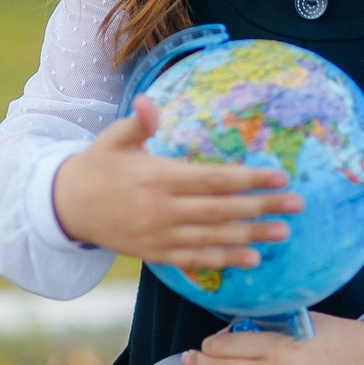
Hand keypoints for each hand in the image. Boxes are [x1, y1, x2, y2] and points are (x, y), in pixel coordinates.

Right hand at [52, 97, 301, 267]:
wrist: (65, 207)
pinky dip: (222, 261)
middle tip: (297, 205)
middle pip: (220, 211)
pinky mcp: (155, 254)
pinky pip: (194, 261)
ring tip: (282, 233)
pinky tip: (250, 260)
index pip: (212, 180)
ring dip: (250, 236)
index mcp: (157, 178)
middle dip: (261, 207)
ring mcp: (159, 236)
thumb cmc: (96, 166)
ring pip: (213, 238)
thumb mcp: (113, 139)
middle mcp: (161, 210)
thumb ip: (138, 123)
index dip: (247, 179)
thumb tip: (149, 103)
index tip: (278, 177)